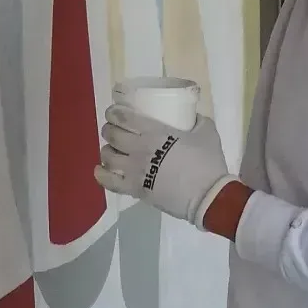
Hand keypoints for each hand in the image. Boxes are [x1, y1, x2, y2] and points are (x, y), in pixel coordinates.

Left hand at [94, 105, 234, 227]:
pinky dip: (101, 174)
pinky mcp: (136, 189)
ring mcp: (135, 170)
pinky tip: (100, 170)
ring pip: (108, 156)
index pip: (124, 117)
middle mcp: (139, 149)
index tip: (113, 112)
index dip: (114, 112)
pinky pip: (110, 182)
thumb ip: (197, 121)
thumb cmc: (207, 162)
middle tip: (113, 129)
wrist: (207, 195)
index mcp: (155, 132)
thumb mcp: (207, 131)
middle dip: (108, 129)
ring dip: (106, 150)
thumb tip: (192, 117)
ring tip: (111, 150)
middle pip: (112, 135)